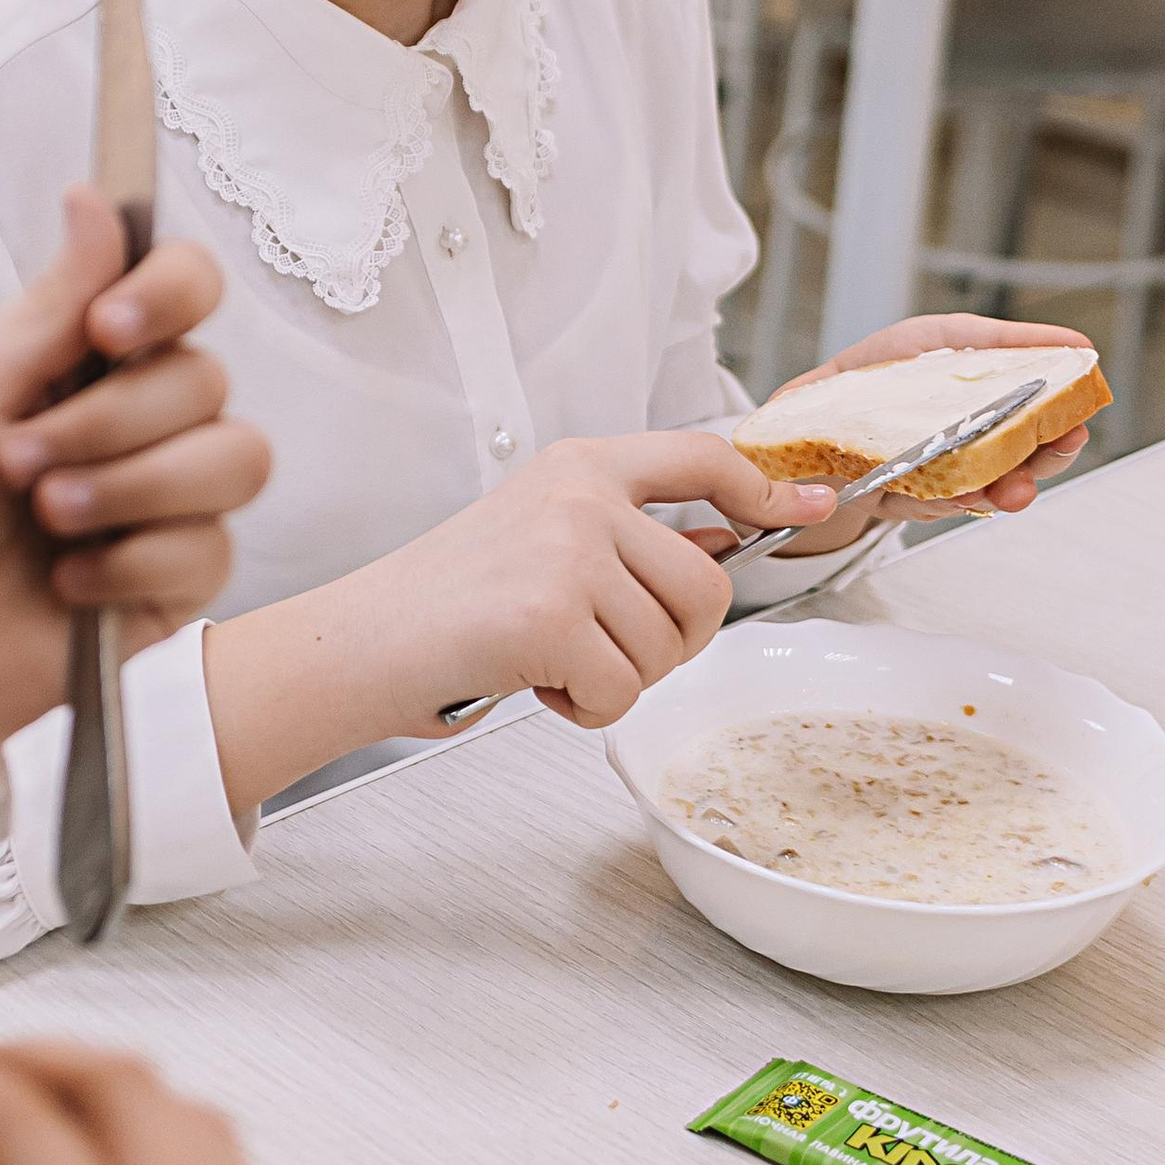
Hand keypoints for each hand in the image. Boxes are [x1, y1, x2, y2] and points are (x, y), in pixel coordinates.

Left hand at [0, 189, 267, 810]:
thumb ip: (52, 303)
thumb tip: (97, 198)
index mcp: (87, 358)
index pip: (186, 288)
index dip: (170, 295)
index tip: (108, 329)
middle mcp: (137, 422)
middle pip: (206, 379)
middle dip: (108, 422)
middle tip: (14, 463)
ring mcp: (163, 504)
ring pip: (236, 459)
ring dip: (131, 488)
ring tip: (44, 518)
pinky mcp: (174, 587)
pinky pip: (211, 552)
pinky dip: (130, 565)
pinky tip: (64, 586)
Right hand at [205, 430, 832, 810]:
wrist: (356, 642)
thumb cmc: (442, 605)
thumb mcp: (539, 536)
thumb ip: (621, 536)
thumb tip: (716, 559)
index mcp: (580, 466)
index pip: (704, 456)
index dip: (766, 491)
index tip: (809, 510)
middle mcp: (580, 496)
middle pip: (706, 587)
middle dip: (669, 642)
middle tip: (601, 651)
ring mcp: (567, 551)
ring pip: (667, 648)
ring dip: (616, 678)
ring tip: (545, 658)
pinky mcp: (549, 615)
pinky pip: (622, 692)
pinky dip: (582, 708)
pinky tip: (528, 680)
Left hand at [767, 314, 1096, 530]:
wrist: (812, 406)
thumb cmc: (884, 367)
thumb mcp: (946, 336)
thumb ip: (1007, 340)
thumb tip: (1076, 344)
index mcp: (987, 415)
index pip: (1041, 433)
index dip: (1063, 435)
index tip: (1076, 427)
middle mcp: (967, 452)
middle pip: (1020, 470)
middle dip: (1038, 468)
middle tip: (1049, 456)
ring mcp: (936, 479)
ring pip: (979, 496)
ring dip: (997, 492)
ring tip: (1009, 488)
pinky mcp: (900, 499)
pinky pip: (926, 507)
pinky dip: (943, 502)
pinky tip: (957, 496)